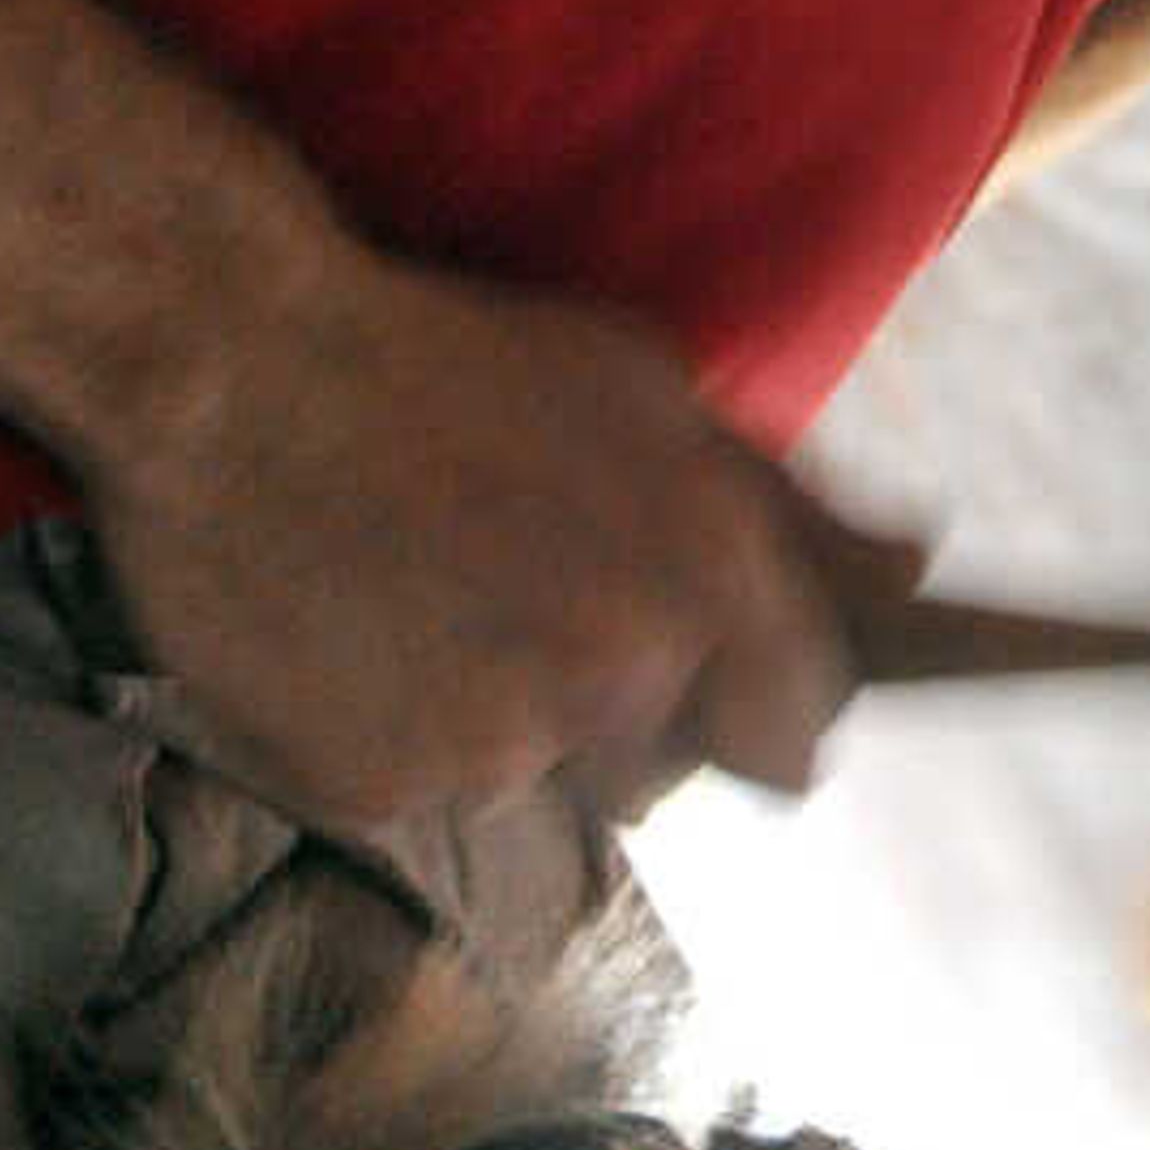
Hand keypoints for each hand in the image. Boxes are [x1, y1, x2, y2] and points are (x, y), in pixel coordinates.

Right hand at [82, 245, 912, 827]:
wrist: (233, 360)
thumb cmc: (453, 356)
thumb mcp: (650, 391)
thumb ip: (792, 505)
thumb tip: (916, 568)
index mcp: (711, 578)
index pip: (799, 732)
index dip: (760, 710)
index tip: (725, 693)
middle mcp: (622, 676)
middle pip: (663, 771)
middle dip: (620, 712)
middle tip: (528, 608)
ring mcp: (496, 744)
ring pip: (535, 781)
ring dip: (502, 723)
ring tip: (426, 599)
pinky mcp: (377, 786)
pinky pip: (416, 792)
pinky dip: (390, 737)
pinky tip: (349, 632)